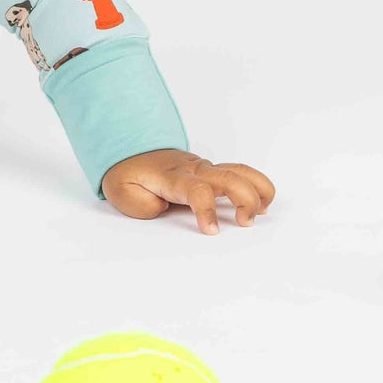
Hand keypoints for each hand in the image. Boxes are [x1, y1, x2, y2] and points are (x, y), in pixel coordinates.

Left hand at [102, 148, 275, 234]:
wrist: (130, 150)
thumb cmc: (129, 174)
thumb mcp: (121, 191)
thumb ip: (141, 203)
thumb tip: (162, 207)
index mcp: (172, 178)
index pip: (196, 190)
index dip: (207, 211)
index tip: (212, 232)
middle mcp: (193, 170)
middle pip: (228, 177)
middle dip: (245, 199)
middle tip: (244, 223)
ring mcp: (205, 168)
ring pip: (240, 171)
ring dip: (258, 191)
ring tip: (258, 214)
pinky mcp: (212, 170)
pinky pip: (241, 172)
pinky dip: (257, 186)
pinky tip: (261, 204)